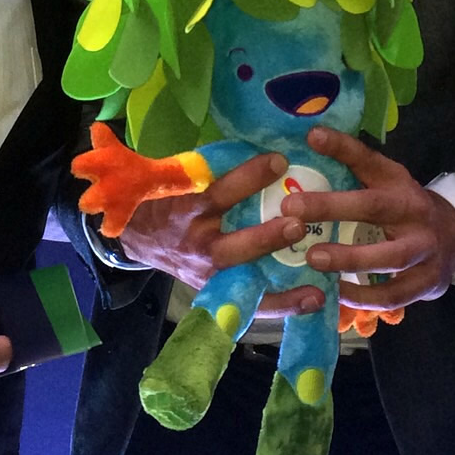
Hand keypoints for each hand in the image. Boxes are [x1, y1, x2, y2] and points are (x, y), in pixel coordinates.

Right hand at [120, 151, 325, 316]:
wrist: (137, 234)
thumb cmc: (165, 196)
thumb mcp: (177, 176)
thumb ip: (213, 167)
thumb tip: (263, 148)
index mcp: (187, 209)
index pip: (219, 193)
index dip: (249, 177)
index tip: (279, 160)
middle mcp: (197, 245)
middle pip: (233, 247)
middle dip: (266, 239)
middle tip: (297, 225)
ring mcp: (206, 275)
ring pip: (245, 283)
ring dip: (283, 287)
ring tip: (318, 286)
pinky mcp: (215, 291)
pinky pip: (251, 305)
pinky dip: (282, 305)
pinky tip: (315, 300)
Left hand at [279, 127, 454, 310]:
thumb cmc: (403, 206)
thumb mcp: (384, 181)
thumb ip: (352, 164)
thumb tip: (310, 137)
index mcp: (398, 183)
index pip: (369, 160)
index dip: (341, 147)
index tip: (312, 136)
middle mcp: (413, 212)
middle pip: (374, 207)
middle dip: (331, 207)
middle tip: (291, 208)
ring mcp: (425, 249)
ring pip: (389, 257)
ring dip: (349, 259)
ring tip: (313, 258)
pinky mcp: (427, 283)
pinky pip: (394, 294)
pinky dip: (365, 297)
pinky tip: (337, 293)